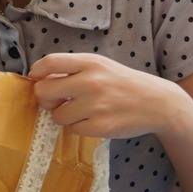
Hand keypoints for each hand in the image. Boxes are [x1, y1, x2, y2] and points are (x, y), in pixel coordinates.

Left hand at [27, 53, 183, 140]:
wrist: (157, 103)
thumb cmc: (123, 83)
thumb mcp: (101, 66)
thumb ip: (73, 69)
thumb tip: (40, 78)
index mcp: (90, 62)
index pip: (50, 62)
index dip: (36, 72)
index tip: (36, 79)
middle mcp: (91, 81)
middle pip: (44, 91)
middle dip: (46, 98)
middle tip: (57, 100)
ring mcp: (95, 105)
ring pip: (57, 115)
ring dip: (63, 115)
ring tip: (81, 112)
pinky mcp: (100, 126)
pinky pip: (72, 129)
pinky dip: (78, 127)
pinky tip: (92, 120)